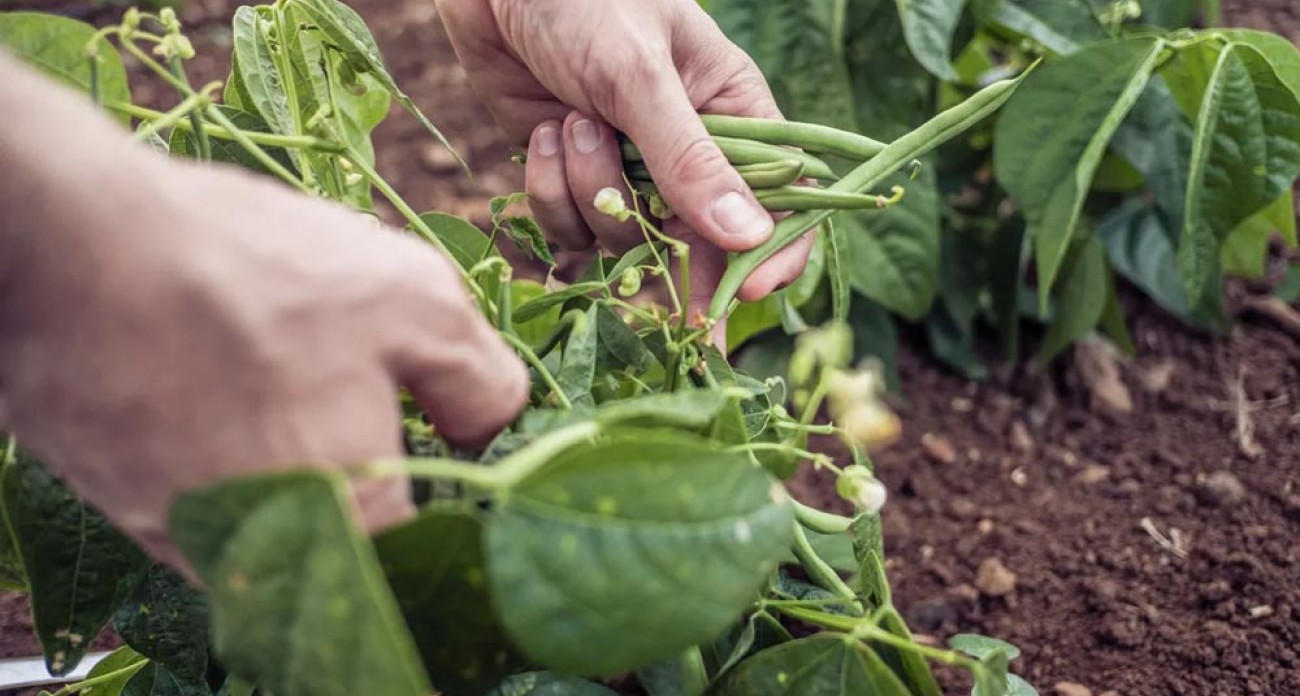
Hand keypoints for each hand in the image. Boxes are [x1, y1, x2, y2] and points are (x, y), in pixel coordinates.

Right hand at [0, 65, 527, 567]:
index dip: (456, 495)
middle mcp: (268, 559)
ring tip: (285, 381)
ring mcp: (186, 538)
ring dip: (298, 473)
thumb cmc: (257, 274)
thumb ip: (481, 383)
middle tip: (361, 399)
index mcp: (354, 526)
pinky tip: (227, 387)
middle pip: (351, 543)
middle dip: (374, 480)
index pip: (434, 548)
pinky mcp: (124, 504)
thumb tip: (494, 429)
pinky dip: (230, 458)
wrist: (75, 247)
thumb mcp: (416, 302)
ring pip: (276, 526)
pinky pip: (208, 501)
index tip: (448, 440)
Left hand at [436, 0, 814, 331]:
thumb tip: (749, 237)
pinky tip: (545, 133)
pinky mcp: (574, 179)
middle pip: (704, 242)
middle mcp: (688, 150)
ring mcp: (629, 169)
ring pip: (627, 237)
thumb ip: (690, 159)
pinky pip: (572, 227)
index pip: (782, 198)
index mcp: (734, 114)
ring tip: (574, 124)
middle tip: (684, 327)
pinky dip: (553, 191)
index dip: (774, 251)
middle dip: (681, 269)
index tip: (751, 290)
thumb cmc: (586, 1)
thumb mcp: (642, 76)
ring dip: (595, 192)